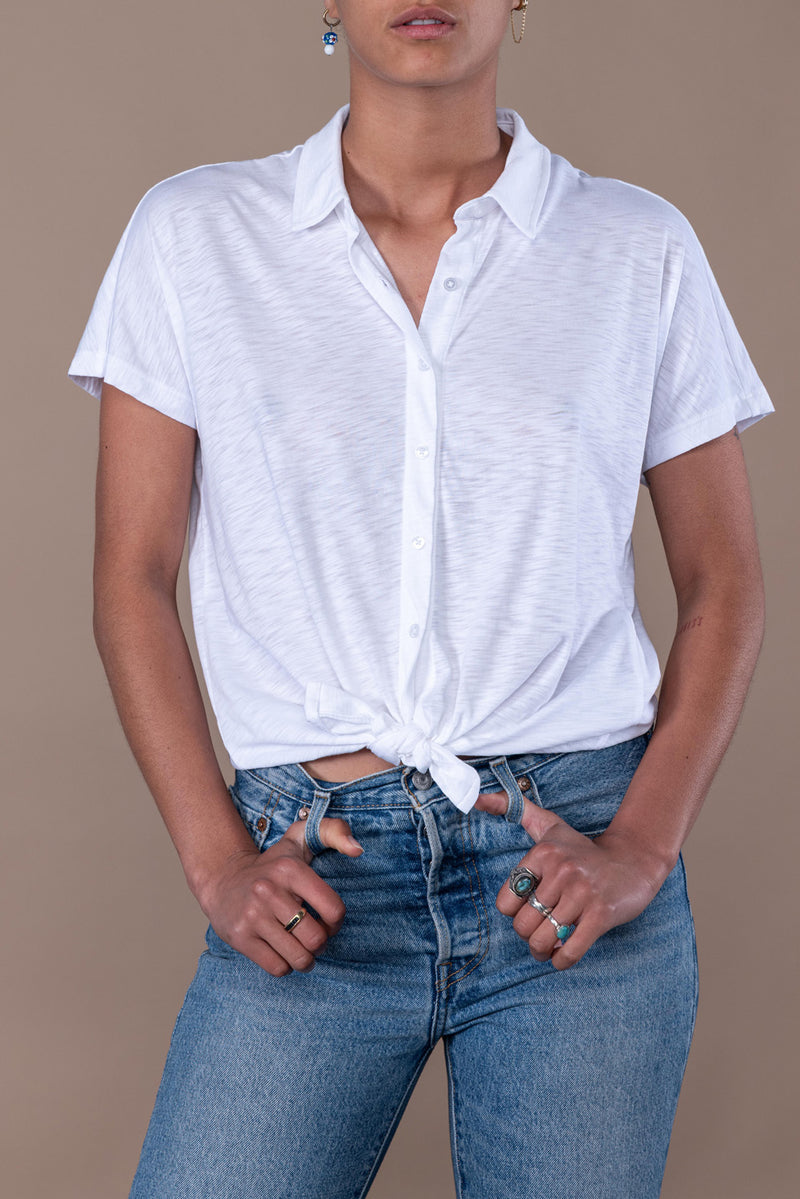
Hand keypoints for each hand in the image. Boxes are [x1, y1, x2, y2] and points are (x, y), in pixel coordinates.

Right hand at [198, 815, 363, 977]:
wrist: (222, 880)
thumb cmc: (271, 865)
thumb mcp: (300, 838)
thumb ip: (334, 831)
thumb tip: (357, 849)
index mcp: (290, 870)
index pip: (334, 909)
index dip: (337, 923)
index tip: (328, 922)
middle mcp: (269, 891)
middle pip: (316, 939)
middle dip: (321, 945)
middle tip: (313, 939)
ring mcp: (252, 916)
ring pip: (298, 957)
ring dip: (305, 960)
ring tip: (301, 951)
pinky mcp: (239, 937)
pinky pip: (277, 967)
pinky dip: (285, 966)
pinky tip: (282, 953)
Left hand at [473, 790, 672, 969]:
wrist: (634, 860)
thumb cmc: (583, 849)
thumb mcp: (548, 825)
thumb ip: (513, 808)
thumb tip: (475, 799)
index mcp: (543, 853)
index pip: (506, 901)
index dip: (514, 913)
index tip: (528, 909)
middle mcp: (561, 871)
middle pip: (523, 925)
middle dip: (528, 937)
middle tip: (540, 932)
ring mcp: (582, 893)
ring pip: (543, 940)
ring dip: (543, 952)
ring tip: (549, 946)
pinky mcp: (602, 914)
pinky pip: (570, 952)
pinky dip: (562, 962)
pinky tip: (563, 955)